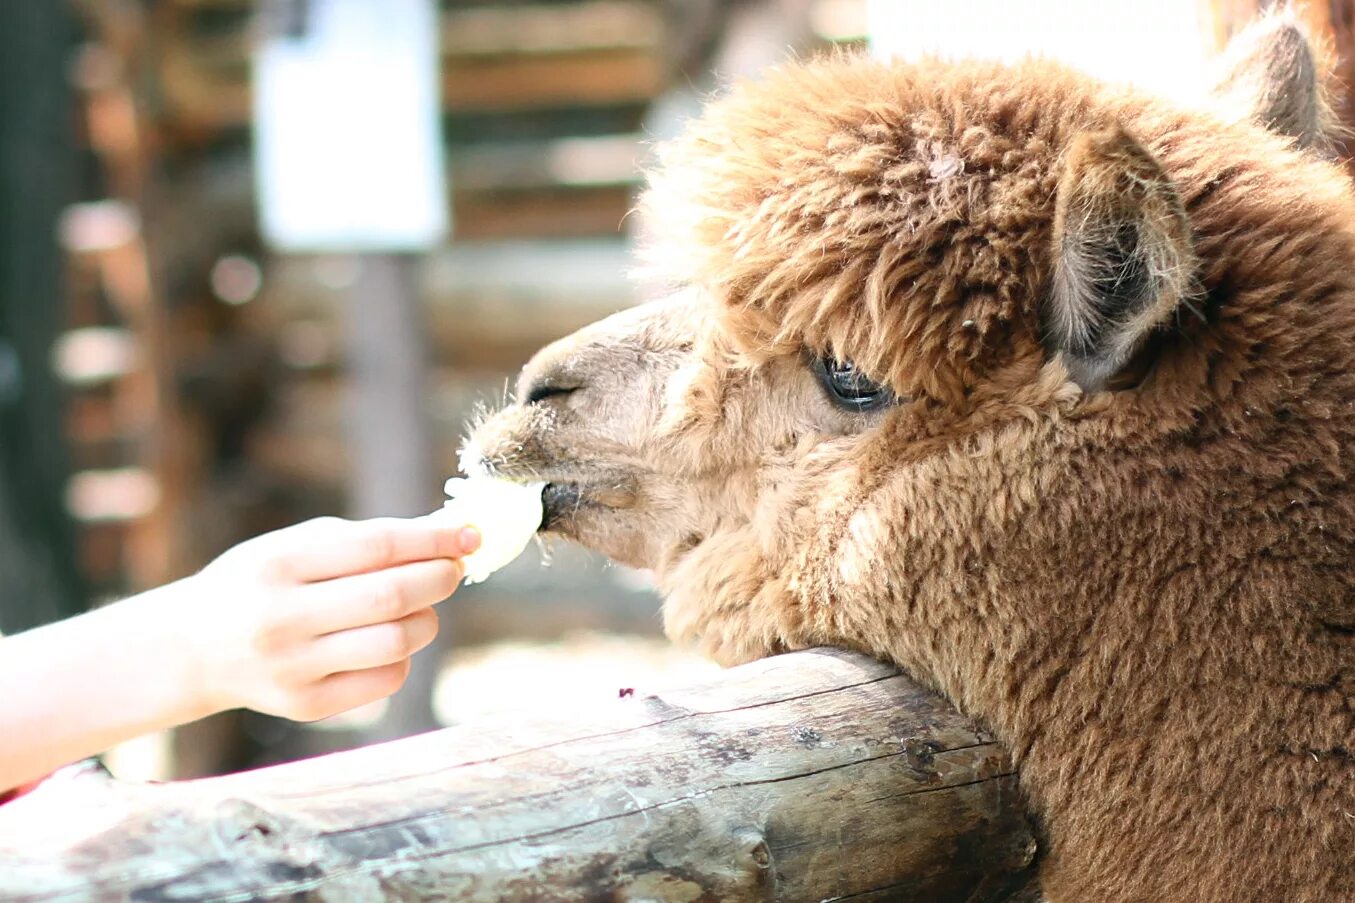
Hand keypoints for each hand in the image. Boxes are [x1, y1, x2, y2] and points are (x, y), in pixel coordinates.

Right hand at [179, 516, 479, 721]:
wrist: (193, 649)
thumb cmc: (261, 583)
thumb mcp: (294, 546)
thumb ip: (363, 540)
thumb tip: (446, 534)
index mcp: (278, 563)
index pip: (377, 546)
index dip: (433, 538)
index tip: (469, 533)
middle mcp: (281, 617)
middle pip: (392, 596)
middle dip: (440, 577)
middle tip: (455, 568)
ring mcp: (292, 667)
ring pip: (397, 642)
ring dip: (429, 619)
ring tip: (424, 605)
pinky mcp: (305, 706)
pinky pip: (385, 680)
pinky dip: (404, 656)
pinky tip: (392, 640)